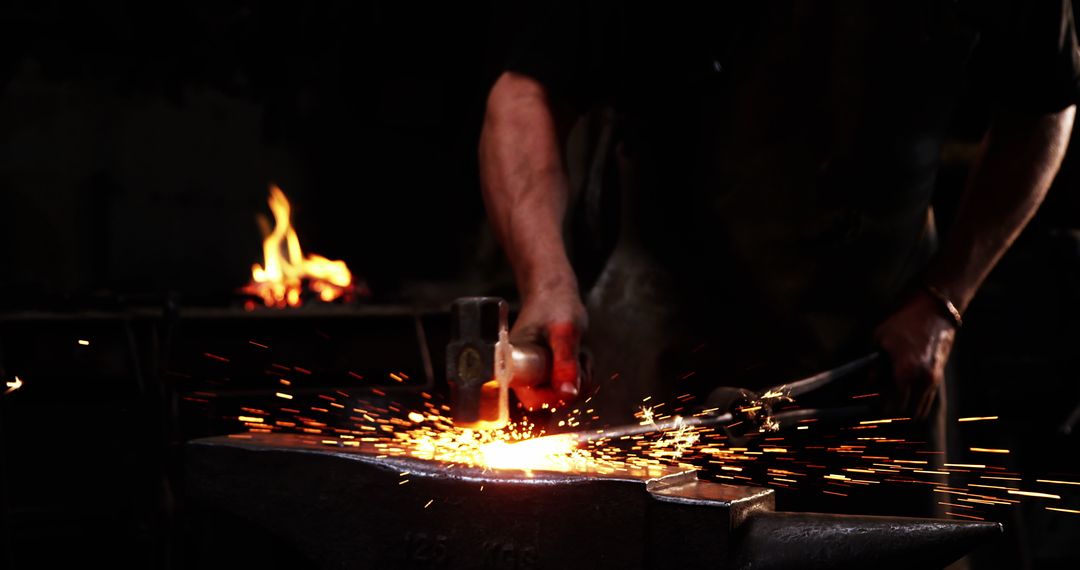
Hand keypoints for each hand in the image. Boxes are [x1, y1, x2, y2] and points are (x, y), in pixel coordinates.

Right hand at [510, 283, 587, 410]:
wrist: (555, 292)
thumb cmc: (554, 305)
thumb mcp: (564, 333)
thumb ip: (565, 363)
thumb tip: (568, 395)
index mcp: (514, 366)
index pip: (533, 400)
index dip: (555, 395)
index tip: (570, 377)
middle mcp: (522, 374)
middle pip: (551, 400)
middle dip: (572, 383)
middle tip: (578, 358)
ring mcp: (537, 374)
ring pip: (565, 394)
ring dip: (579, 376)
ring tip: (577, 351)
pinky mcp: (549, 373)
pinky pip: (570, 386)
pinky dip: (581, 373)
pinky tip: (578, 354)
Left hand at [874, 291, 956, 419]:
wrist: (935, 309)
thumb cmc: (903, 321)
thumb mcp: (880, 340)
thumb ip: (875, 367)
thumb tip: (869, 386)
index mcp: (906, 372)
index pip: (894, 407)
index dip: (882, 414)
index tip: (871, 413)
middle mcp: (923, 380)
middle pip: (909, 415)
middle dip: (894, 417)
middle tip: (880, 411)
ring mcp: (934, 379)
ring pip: (921, 410)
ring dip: (906, 411)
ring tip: (890, 404)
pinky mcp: (939, 376)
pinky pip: (927, 399)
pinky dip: (915, 402)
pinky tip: (903, 395)